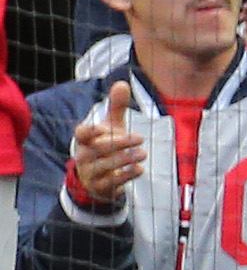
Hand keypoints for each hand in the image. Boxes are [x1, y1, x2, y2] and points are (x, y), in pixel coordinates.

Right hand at [66, 80, 141, 211]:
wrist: (96, 179)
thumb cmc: (104, 146)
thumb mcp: (110, 127)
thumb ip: (116, 107)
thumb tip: (122, 83)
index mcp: (85, 139)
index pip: (81, 133)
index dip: (90, 131)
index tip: (103, 126)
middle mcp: (85, 155)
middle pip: (98, 149)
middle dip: (119, 143)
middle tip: (140, 137)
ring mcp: (91, 172)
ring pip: (105, 166)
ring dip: (124, 159)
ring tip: (143, 153)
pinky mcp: (101, 186)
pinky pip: (112, 182)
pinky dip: (126, 175)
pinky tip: (140, 169)